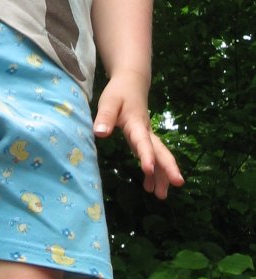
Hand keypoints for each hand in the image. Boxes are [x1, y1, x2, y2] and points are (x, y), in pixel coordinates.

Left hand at [93, 71, 184, 199]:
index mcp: (137, 124)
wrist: (131, 83)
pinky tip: (150, 187)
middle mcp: (146, 132)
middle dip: (168, 168)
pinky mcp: (143, 140)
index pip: (143, 142)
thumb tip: (100, 134)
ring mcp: (146, 136)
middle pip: (160, 151)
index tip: (148, 169)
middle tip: (178, 184)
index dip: (146, 156)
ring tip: (161, 196)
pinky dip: (153, 172)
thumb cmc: (119, 92)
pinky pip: (152, 157)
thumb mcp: (109, 102)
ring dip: (162, 175)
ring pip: (159, 156)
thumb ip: (105, 117)